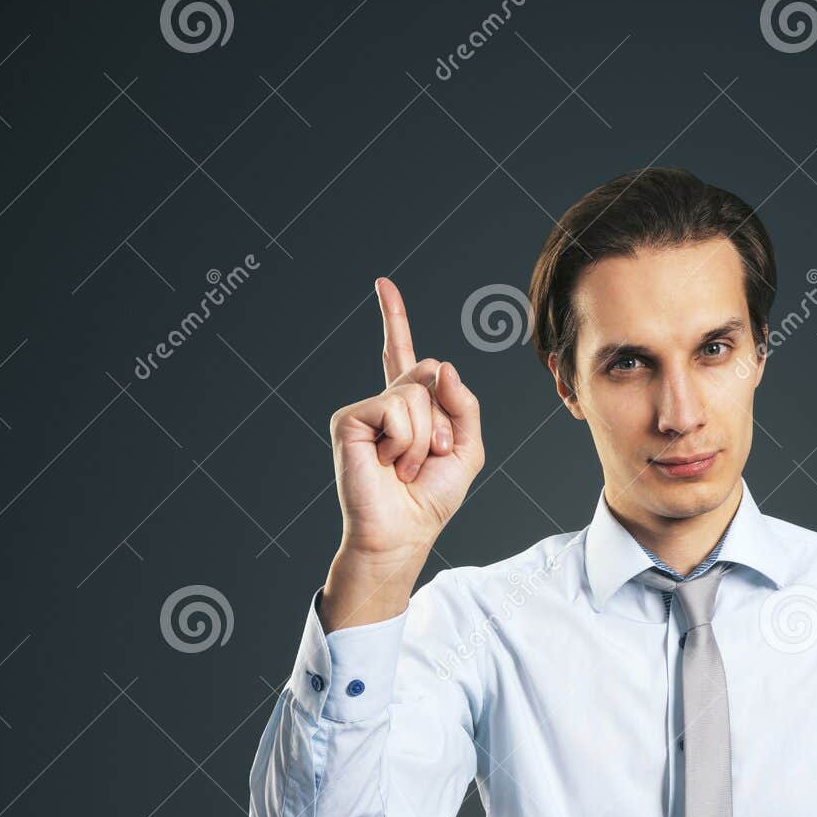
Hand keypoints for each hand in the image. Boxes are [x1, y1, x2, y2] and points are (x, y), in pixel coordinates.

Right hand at [327, 276, 484, 558]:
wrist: (403, 532)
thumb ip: (464, 405)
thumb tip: (440, 365)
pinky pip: (396, 408)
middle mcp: (385, 403)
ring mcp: (366, 409)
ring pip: (416, 393)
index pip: (403, 355)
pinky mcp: (349, 418)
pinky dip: (405, 441)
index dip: (394, 319)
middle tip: (428, 456)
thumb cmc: (431, 498)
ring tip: (406, 466)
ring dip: (425, 437)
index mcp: (410, 407)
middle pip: (429, 373)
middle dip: (444, 419)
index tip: (383, 284)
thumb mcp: (467, 449)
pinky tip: (389, 464)